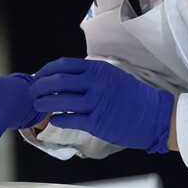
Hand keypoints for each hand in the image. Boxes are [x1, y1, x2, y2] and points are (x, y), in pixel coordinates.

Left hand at [31, 58, 173, 153]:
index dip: (46, 70)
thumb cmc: (132, 97)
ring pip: (60, 101)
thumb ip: (90, 76)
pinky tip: (54, 120)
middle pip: (57, 81)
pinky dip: (58, 119)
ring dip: (44, 103)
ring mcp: (96, 102)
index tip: (37, 76)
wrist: (155, 116)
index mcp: (98, 69)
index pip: (63, 65)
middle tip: (32, 92)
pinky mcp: (97, 122)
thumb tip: (65, 78)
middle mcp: (95, 83)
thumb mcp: (112, 77)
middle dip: (39, 87)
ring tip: (37, 106)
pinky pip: (70, 119)